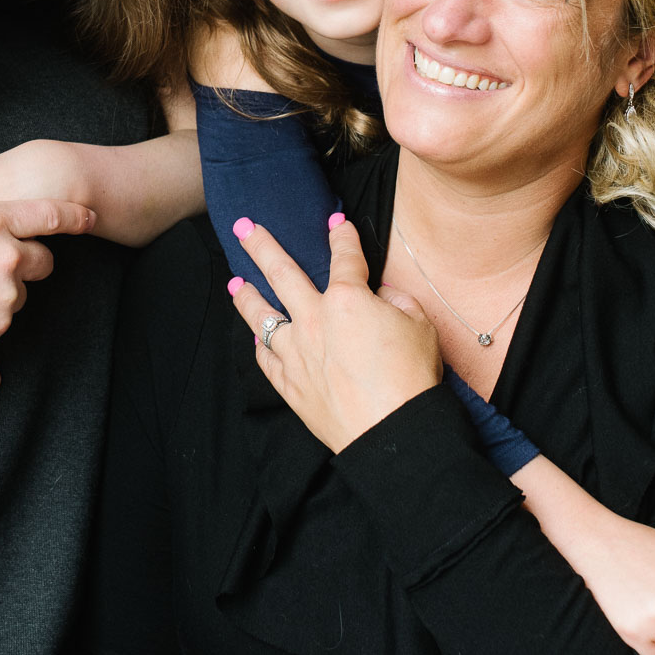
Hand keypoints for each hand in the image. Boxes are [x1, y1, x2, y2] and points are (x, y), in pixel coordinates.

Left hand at [229, 215, 441, 452]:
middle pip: (280, 273)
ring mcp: (296, 353)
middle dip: (261, 245)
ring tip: (235, 282)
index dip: (342, 237)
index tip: (336, 223)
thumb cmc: (410, 378)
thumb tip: (380, 296)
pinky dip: (262, 346)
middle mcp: (313, 320)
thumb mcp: (420, 325)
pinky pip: (267, 359)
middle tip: (243, 227)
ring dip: (246, 296)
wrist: (392, 431)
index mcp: (347, 300)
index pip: (344, 258)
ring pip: (262, 316)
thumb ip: (396, 302)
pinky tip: (257, 337)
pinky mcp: (290, 384)